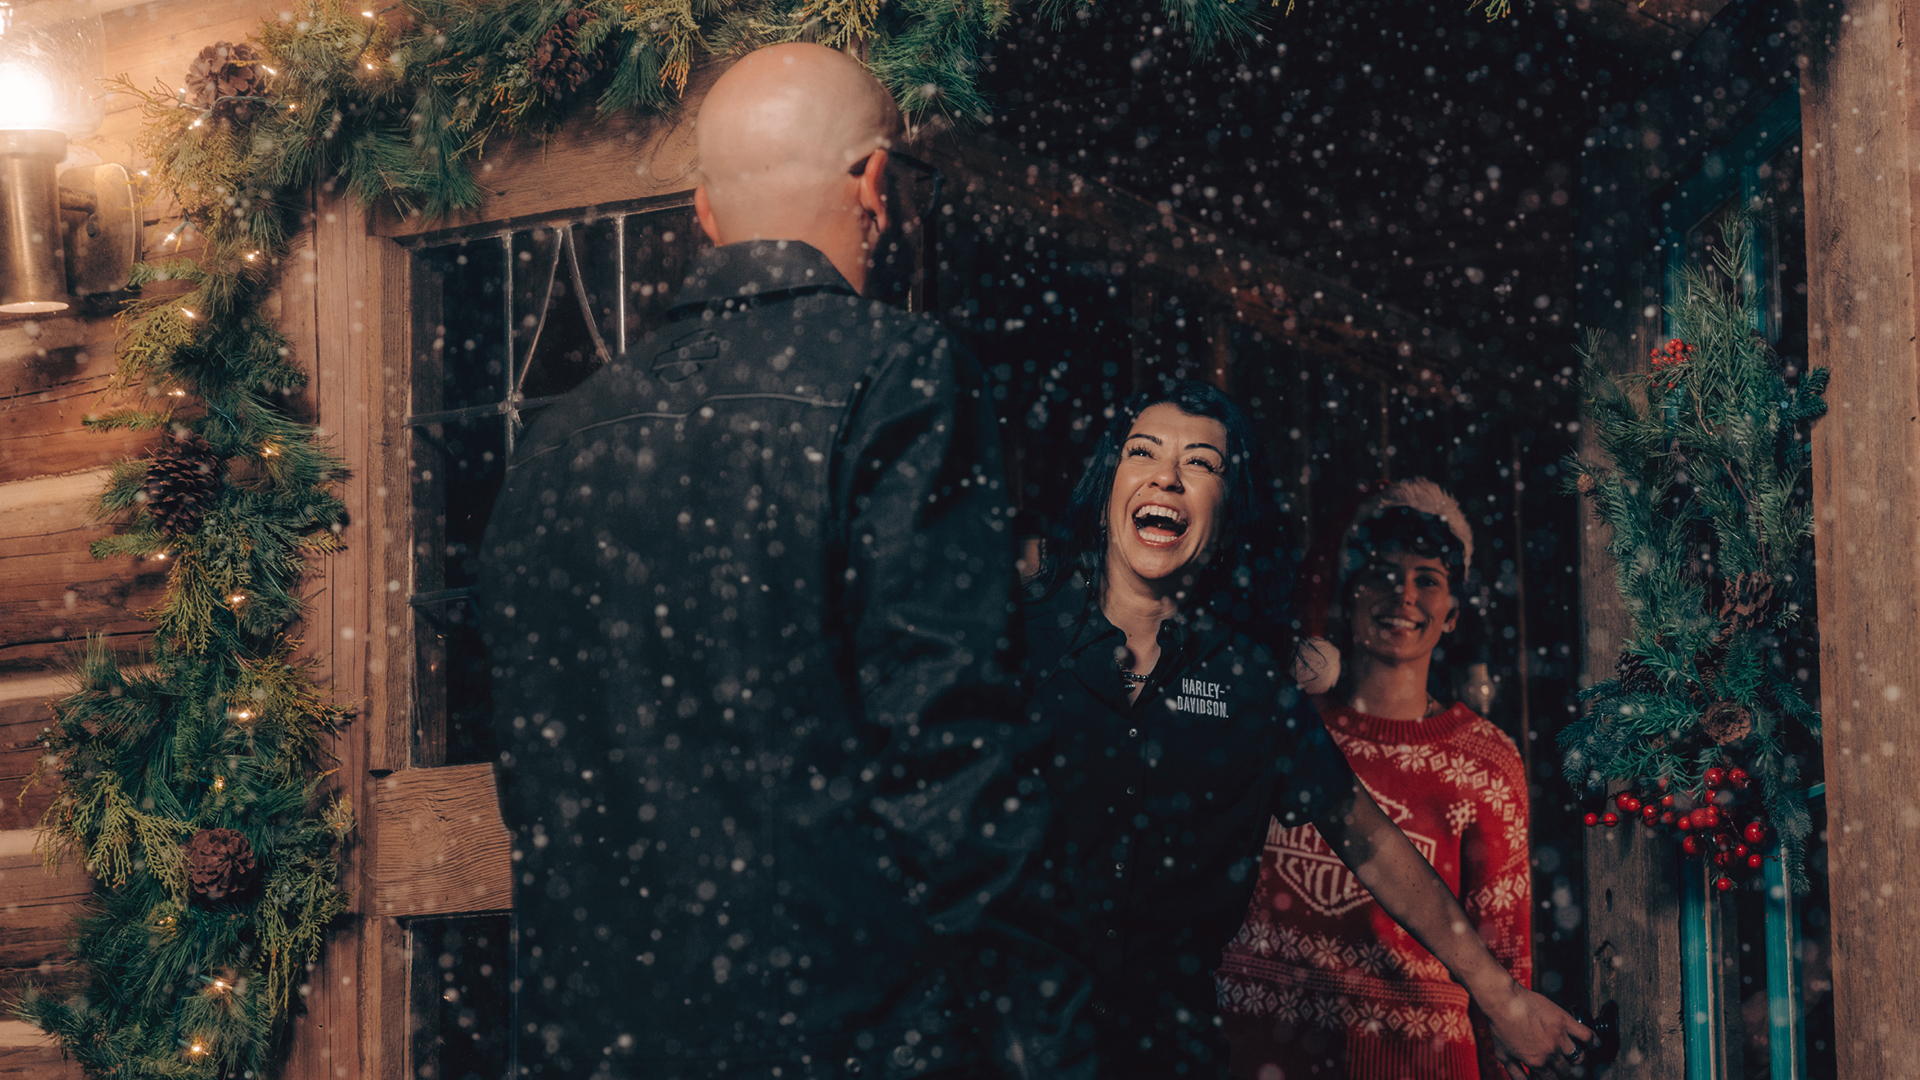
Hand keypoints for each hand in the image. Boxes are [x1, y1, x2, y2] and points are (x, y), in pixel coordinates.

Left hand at [1477, 978, 1594, 1078]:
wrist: (1504, 1000)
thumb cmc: (1501, 1026)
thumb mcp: (1504, 1056)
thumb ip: (1517, 1075)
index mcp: (1536, 1063)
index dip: (1554, 1079)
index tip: (1554, 1075)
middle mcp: (1550, 1053)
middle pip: (1568, 1072)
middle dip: (1568, 1073)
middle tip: (1567, 1069)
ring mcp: (1559, 1037)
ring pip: (1579, 1058)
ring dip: (1579, 1060)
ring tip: (1575, 1058)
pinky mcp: (1565, 1021)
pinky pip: (1587, 1036)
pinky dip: (1594, 1042)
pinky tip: (1594, 1045)